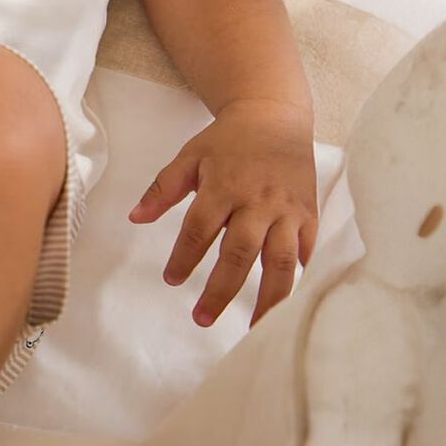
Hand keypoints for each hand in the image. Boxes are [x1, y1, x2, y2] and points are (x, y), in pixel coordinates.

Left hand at [128, 98, 317, 327]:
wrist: (275, 117)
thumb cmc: (227, 141)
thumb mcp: (189, 157)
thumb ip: (162, 189)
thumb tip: (135, 218)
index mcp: (224, 186)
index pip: (199, 230)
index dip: (184, 258)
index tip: (171, 281)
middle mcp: (257, 202)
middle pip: (239, 253)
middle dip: (221, 290)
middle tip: (201, 318)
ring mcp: (287, 211)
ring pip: (281, 262)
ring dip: (268, 298)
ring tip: (254, 328)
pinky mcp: (309, 214)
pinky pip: (306, 252)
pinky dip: (298, 277)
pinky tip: (286, 302)